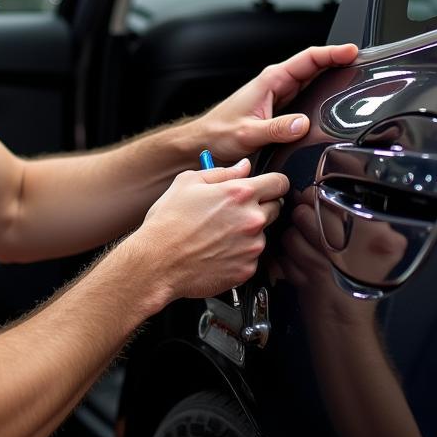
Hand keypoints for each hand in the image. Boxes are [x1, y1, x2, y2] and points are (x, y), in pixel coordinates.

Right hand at [130, 158, 288, 304]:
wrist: (157, 262)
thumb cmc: (167, 222)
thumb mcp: (188, 182)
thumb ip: (222, 172)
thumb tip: (244, 167)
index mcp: (240, 193)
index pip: (280, 182)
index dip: (273, 183)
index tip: (267, 187)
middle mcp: (252, 219)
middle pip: (276, 208)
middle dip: (260, 207)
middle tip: (234, 213)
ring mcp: (252, 247)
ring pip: (263, 234)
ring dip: (249, 233)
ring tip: (218, 235)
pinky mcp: (248, 269)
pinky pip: (252, 258)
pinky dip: (240, 255)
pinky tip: (218, 252)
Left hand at [193, 44, 357, 161]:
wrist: (203, 144)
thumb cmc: (218, 134)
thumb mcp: (247, 133)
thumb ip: (275, 129)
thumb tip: (301, 124)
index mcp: (270, 81)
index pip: (308, 59)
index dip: (332, 53)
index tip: (352, 52)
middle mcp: (276, 85)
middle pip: (315, 67)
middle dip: (339, 62)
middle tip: (364, 64)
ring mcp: (279, 97)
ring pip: (312, 81)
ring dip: (333, 77)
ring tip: (356, 78)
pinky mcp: (280, 110)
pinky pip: (307, 98)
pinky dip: (323, 95)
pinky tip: (335, 102)